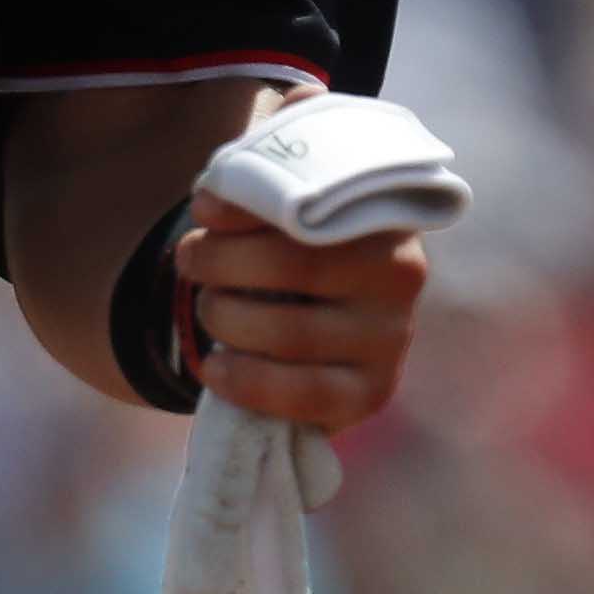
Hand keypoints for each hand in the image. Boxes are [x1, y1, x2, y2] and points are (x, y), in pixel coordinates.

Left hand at [176, 198, 426, 432]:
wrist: (335, 312)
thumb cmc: (301, 247)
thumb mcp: (284, 213)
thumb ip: (253, 199)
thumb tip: (209, 204)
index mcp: (381, 215)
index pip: (305, 206)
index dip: (241, 209)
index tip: (202, 211)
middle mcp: (400, 275)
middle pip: (288, 266)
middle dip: (219, 264)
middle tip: (193, 260)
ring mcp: (391, 340)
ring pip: (289, 334)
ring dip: (225, 320)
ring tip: (211, 309)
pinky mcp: (372, 393)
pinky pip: (303, 394)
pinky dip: (245, 382)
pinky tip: (215, 366)